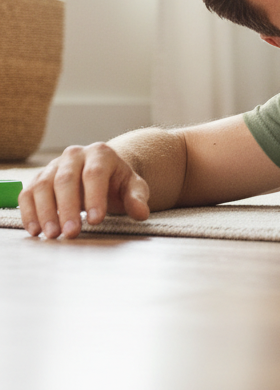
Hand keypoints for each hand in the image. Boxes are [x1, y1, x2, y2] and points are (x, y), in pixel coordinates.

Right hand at [18, 143, 150, 238]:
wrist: (101, 173)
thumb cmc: (117, 182)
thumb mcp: (133, 187)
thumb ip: (137, 198)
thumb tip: (141, 213)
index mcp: (101, 153)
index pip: (95, 173)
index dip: (94, 197)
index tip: (96, 221)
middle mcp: (75, 155)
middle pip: (66, 179)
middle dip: (68, 208)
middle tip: (71, 233)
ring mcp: (54, 165)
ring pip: (43, 186)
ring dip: (45, 212)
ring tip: (52, 235)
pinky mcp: (38, 178)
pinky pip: (27, 193)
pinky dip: (29, 212)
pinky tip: (35, 230)